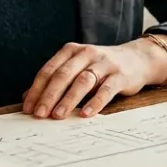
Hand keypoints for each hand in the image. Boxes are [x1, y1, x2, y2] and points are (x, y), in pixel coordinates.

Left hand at [22, 41, 158, 119]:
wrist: (137, 60)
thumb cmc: (100, 68)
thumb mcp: (77, 69)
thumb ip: (55, 82)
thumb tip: (28, 99)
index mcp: (71, 51)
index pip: (49, 70)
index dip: (37, 89)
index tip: (29, 108)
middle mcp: (86, 53)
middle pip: (63, 75)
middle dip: (49, 95)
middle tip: (40, 114)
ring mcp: (104, 63)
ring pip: (83, 81)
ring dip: (68, 99)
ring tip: (58, 115)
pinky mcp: (120, 75)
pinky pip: (106, 89)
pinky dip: (95, 102)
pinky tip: (86, 114)